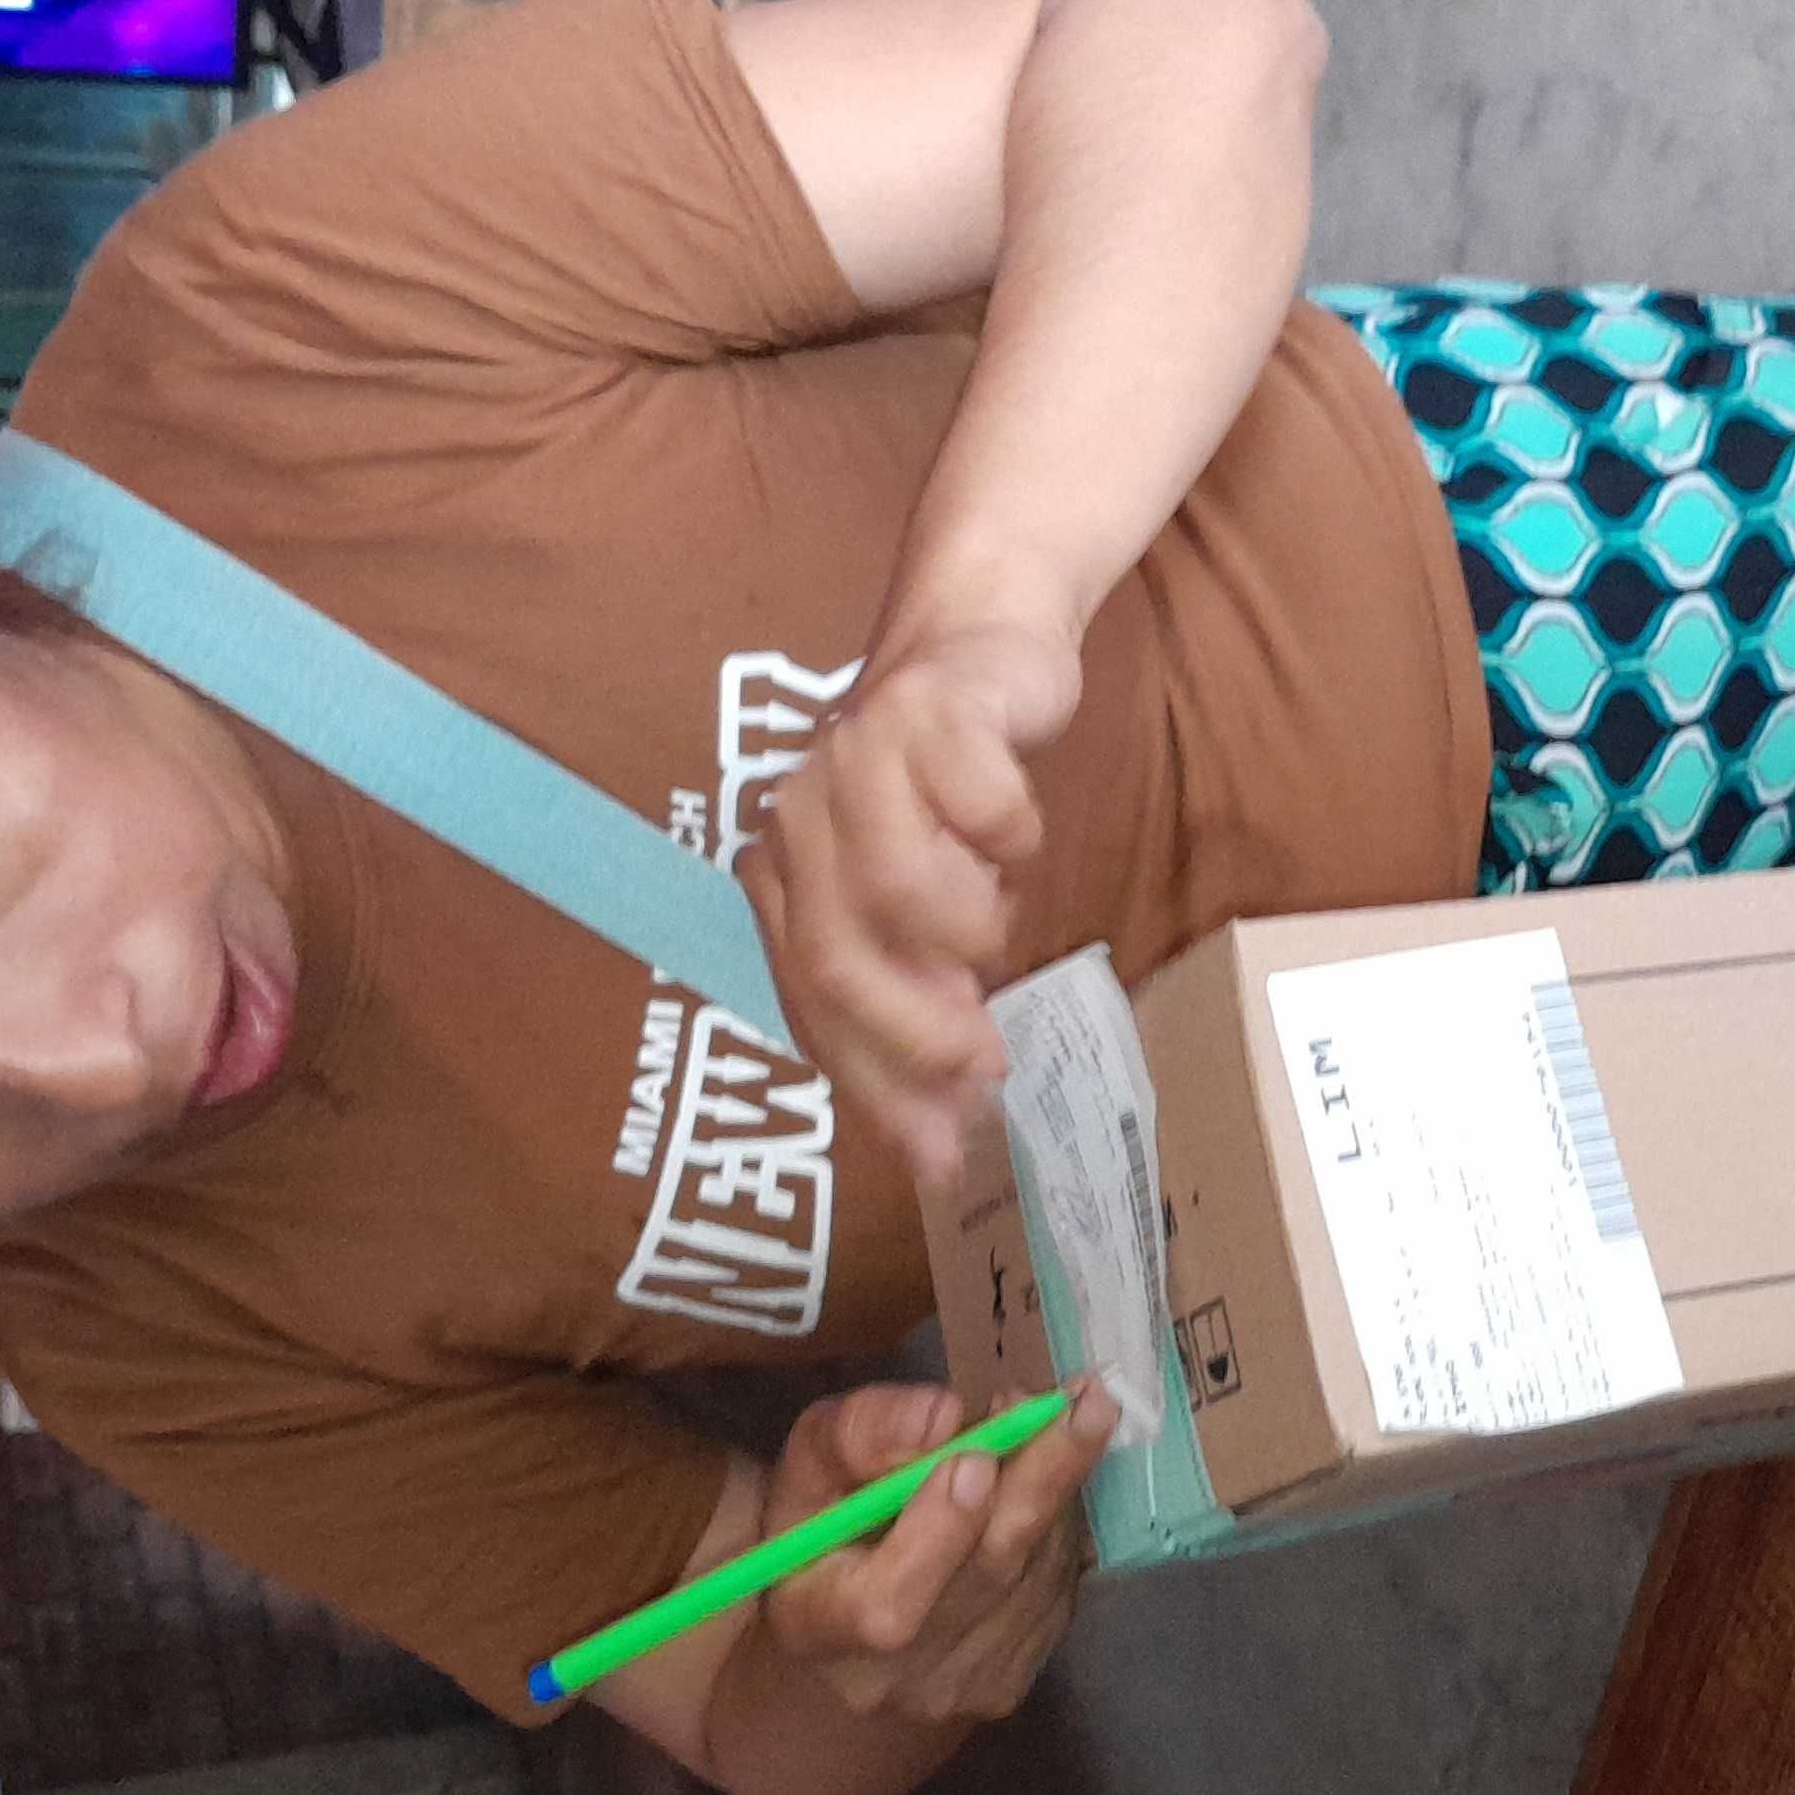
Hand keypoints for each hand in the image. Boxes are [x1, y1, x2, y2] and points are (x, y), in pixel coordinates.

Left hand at [741, 617, 1079, 1190]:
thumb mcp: (918, 908)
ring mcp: (856, 758)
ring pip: (903, 885)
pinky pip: (985, 806)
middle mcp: (797, 816)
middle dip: (918, 1031)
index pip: (809, 1006)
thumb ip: (915, 1007)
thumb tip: (944, 1148)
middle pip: (839, 956)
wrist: (979, 645)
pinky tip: (1014, 830)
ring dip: (973, 925)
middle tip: (988, 1065)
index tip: (944, 1149)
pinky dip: (1014, 835)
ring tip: (1001, 920)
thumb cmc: (945, 794)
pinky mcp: (929, 710)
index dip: (875, 1085)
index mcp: (780, 874)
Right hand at [753, 1382, 1114, 1726]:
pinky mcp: (1009, 1685)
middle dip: (1039, 1480)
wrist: (848, 1643)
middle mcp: (891, 1677)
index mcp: (817, 1624)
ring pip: (1036, 1575)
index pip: (886, 1604)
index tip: (974, 1457)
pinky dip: (1062, 1527)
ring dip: (1060, 1491)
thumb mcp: (809, 1469)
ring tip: (1067, 1418)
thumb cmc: (823, 1535)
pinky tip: (1050, 1484)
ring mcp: (959, 1690)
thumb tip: (943, 1414)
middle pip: (986, 1578)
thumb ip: (860, 1435)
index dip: (939, 1531)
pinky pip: (1057, 1591)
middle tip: (1086, 1404)